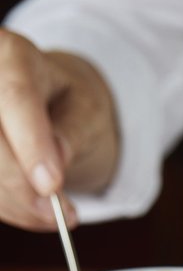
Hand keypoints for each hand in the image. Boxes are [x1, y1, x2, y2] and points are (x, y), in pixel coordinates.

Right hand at [0, 29, 119, 230]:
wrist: (43, 103)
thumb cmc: (65, 103)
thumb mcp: (86, 110)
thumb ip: (72, 131)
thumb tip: (56, 159)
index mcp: (11, 54)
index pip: (16, 99)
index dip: (31, 145)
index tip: (52, 186)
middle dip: (22, 188)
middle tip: (60, 216)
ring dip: (15, 204)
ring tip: (54, 214)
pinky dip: (6, 207)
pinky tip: (30, 209)